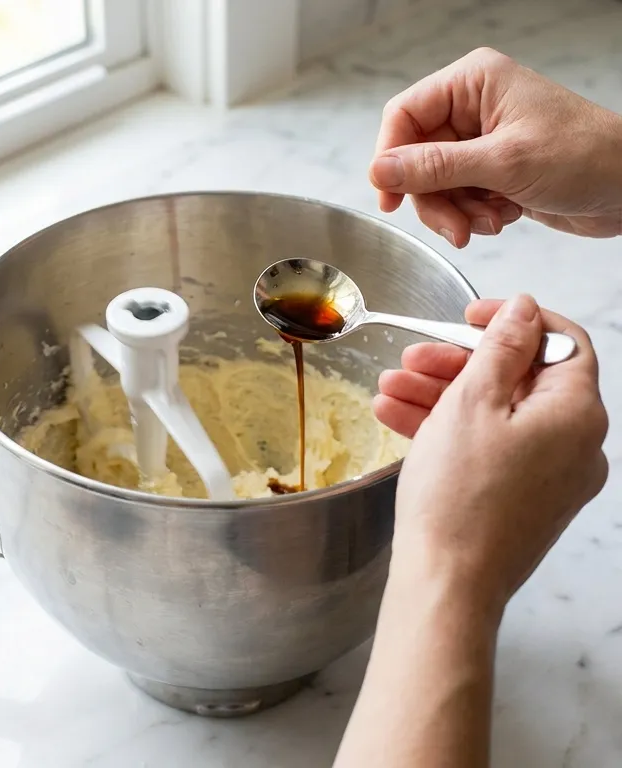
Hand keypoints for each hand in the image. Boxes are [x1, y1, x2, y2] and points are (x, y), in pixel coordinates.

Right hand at [370, 47, 621, 246]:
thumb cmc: (588, 156)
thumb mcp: (504, 162)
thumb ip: (435, 167)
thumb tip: (380, 171)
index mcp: (474, 82)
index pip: (404, 116)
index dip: (390, 158)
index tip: (390, 197)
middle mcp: (473, 106)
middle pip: (416, 157)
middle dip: (434, 197)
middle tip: (455, 225)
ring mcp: (482, 138)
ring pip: (434, 183)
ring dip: (456, 211)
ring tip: (488, 222)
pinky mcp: (492, 167)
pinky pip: (457, 195)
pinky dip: (474, 214)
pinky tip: (505, 215)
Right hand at [375, 295, 607, 612]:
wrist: (447, 582)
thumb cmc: (458, 496)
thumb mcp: (471, 403)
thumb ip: (500, 348)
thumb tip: (524, 310)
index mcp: (576, 414)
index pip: (563, 342)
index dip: (516, 321)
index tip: (470, 315)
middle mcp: (577, 445)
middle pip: (523, 380)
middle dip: (461, 363)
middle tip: (412, 357)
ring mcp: (553, 477)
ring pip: (500, 415)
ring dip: (444, 395)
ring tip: (389, 388)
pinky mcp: (525, 501)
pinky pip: (493, 449)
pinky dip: (452, 431)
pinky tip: (399, 419)